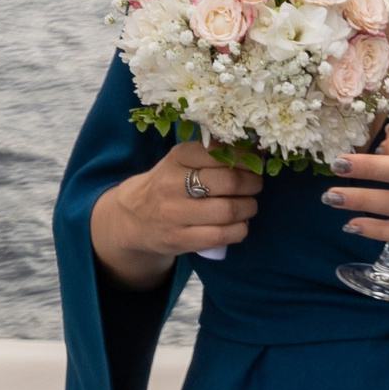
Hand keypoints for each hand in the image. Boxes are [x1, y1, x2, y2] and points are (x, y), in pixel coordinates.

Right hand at [90, 138, 262, 286]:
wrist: (132, 218)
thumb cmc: (166, 185)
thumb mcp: (180, 162)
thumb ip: (212, 155)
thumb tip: (256, 150)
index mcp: (176, 158)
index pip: (218, 153)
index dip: (245, 157)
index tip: (256, 161)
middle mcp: (172, 184)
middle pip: (229, 182)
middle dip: (252, 183)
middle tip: (255, 185)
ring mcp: (174, 214)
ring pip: (228, 210)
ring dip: (249, 207)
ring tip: (248, 205)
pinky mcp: (179, 239)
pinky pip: (222, 235)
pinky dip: (240, 229)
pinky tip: (238, 224)